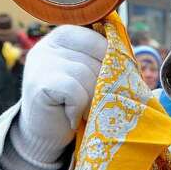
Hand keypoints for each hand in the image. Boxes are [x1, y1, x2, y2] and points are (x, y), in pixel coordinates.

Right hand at [10, 25, 106, 166]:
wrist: (44, 134)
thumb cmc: (74, 103)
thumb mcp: (89, 74)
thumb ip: (103, 59)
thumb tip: (131, 52)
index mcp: (65, 36)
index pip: (101, 40)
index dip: (115, 63)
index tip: (114, 82)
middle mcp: (50, 44)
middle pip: (97, 57)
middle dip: (106, 85)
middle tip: (98, 103)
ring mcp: (41, 62)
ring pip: (88, 75)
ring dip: (93, 99)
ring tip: (85, 112)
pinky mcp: (39, 84)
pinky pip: (75, 92)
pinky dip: (79, 108)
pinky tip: (72, 117)